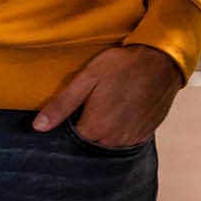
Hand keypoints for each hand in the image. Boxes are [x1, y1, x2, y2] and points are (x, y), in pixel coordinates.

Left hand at [31, 44, 182, 145]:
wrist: (163, 59)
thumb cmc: (123, 64)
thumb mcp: (88, 78)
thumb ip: (62, 104)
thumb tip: (38, 126)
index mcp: (95, 127)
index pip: (72, 136)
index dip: (73, 121)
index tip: (79, 106)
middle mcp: (114, 139)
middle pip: (91, 141)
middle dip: (89, 126)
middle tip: (96, 102)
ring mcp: (132, 138)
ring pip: (109, 141)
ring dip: (106, 129)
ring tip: (111, 104)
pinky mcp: (146, 133)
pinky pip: (126, 138)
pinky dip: (123, 128)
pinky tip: (125, 109)